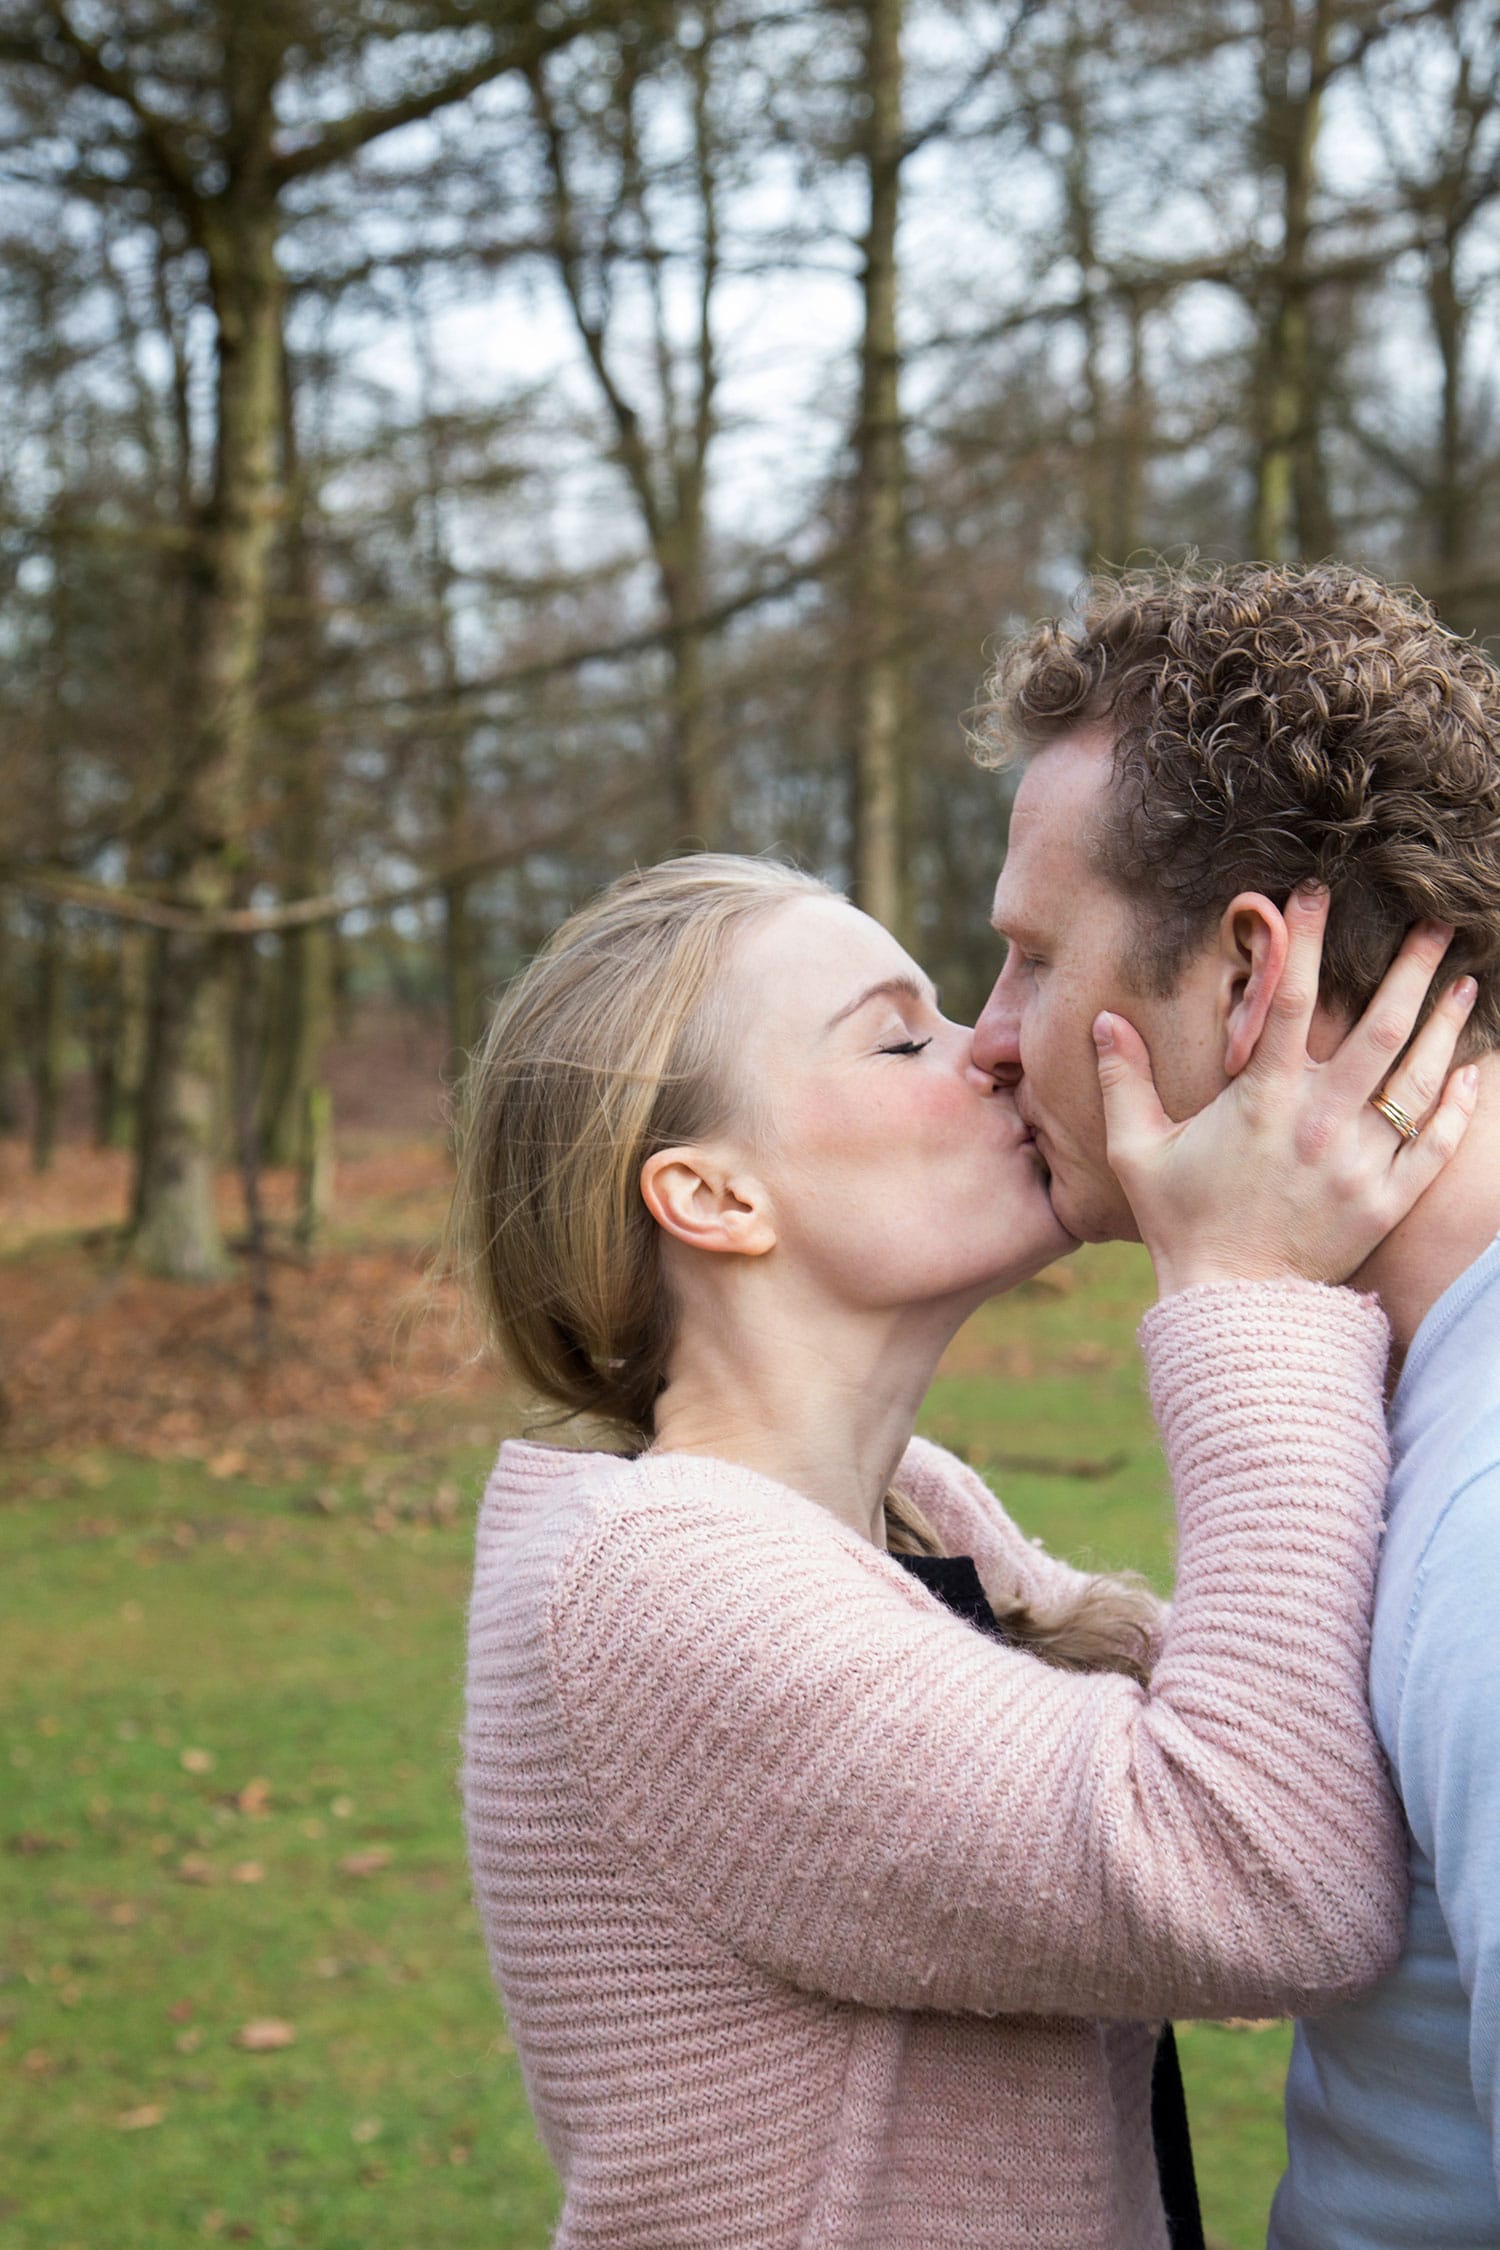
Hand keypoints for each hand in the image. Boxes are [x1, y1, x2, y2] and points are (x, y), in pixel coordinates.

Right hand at [1094, 884, 1478, 1295]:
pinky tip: (1473, 1070)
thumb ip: (1122, 1081)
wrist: (1231, 1306)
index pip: (1292, 1000)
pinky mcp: (1386, 1203)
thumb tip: (1103, 1020)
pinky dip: (1459, 1105)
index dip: (1306, 941)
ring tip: (1464, 983)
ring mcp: (1360, 1164)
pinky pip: (1436, 1145)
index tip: (1318, 893)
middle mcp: (1320, 1124)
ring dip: (1445, 1026)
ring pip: (1418, 1082)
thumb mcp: (1137, 1150)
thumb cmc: (1181, 1223)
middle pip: (1381, 1029)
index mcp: (1262, 1101)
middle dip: (1412, 970)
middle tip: (1438, 924)